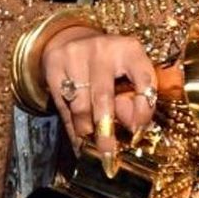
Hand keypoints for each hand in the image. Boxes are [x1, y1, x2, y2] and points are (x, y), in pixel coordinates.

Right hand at [41, 27, 156, 163]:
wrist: (73, 40)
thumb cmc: (109, 65)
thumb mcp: (128, 74)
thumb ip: (134, 99)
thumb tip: (133, 128)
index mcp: (130, 49)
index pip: (144, 80)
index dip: (143, 109)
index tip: (138, 132)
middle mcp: (103, 48)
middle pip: (103, 98)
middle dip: (105, 132)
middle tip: (108, 157)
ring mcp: (76, 54)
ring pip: (79, 106)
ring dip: (86, 132)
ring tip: (91, 148)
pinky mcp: (54, 63)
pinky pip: (62, 105)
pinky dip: (71, 127)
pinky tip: (78, 140)